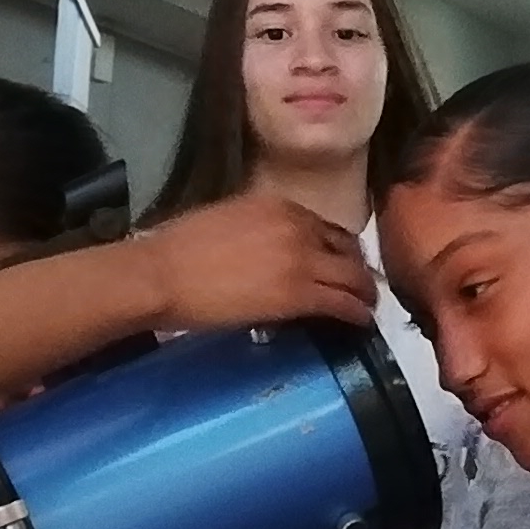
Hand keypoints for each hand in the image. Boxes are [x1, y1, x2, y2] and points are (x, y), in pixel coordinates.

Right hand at [135, 196, 376, 333]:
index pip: (325, 227)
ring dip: (364, 293)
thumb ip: (258, 229)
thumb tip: (267, 251)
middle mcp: (298, 226)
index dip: (337, 249)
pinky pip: (343, 303)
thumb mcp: (227, 220)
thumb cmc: (177, 250)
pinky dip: (358, 314)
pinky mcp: (299, 295)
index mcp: (278, 205)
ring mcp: (302, 259)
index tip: (339, 263)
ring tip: (367, 307)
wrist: (162, 273)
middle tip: (361, 288)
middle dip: (358, 269)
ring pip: (353, 277)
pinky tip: (362, 323)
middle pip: (347, 248)